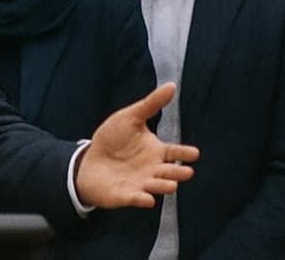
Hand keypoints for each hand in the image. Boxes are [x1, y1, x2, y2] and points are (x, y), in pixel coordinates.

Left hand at [74, 83, 198, 209]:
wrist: (89, 160)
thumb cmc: (113, 139)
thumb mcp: (131, 117)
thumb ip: (151, 104)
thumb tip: (172, 85)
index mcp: (156, 151)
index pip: (175, 152)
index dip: (185, 153)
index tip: (195, 153)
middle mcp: (153, 169)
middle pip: (169, 172)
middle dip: (178, 173)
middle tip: (187, 172)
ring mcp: (141, 183)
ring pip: (156, 187)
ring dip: (163, 186)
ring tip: (172, 185)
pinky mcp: (125, 195)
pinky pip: (136, 198)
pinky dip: (141, 199)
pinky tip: (148, 199)